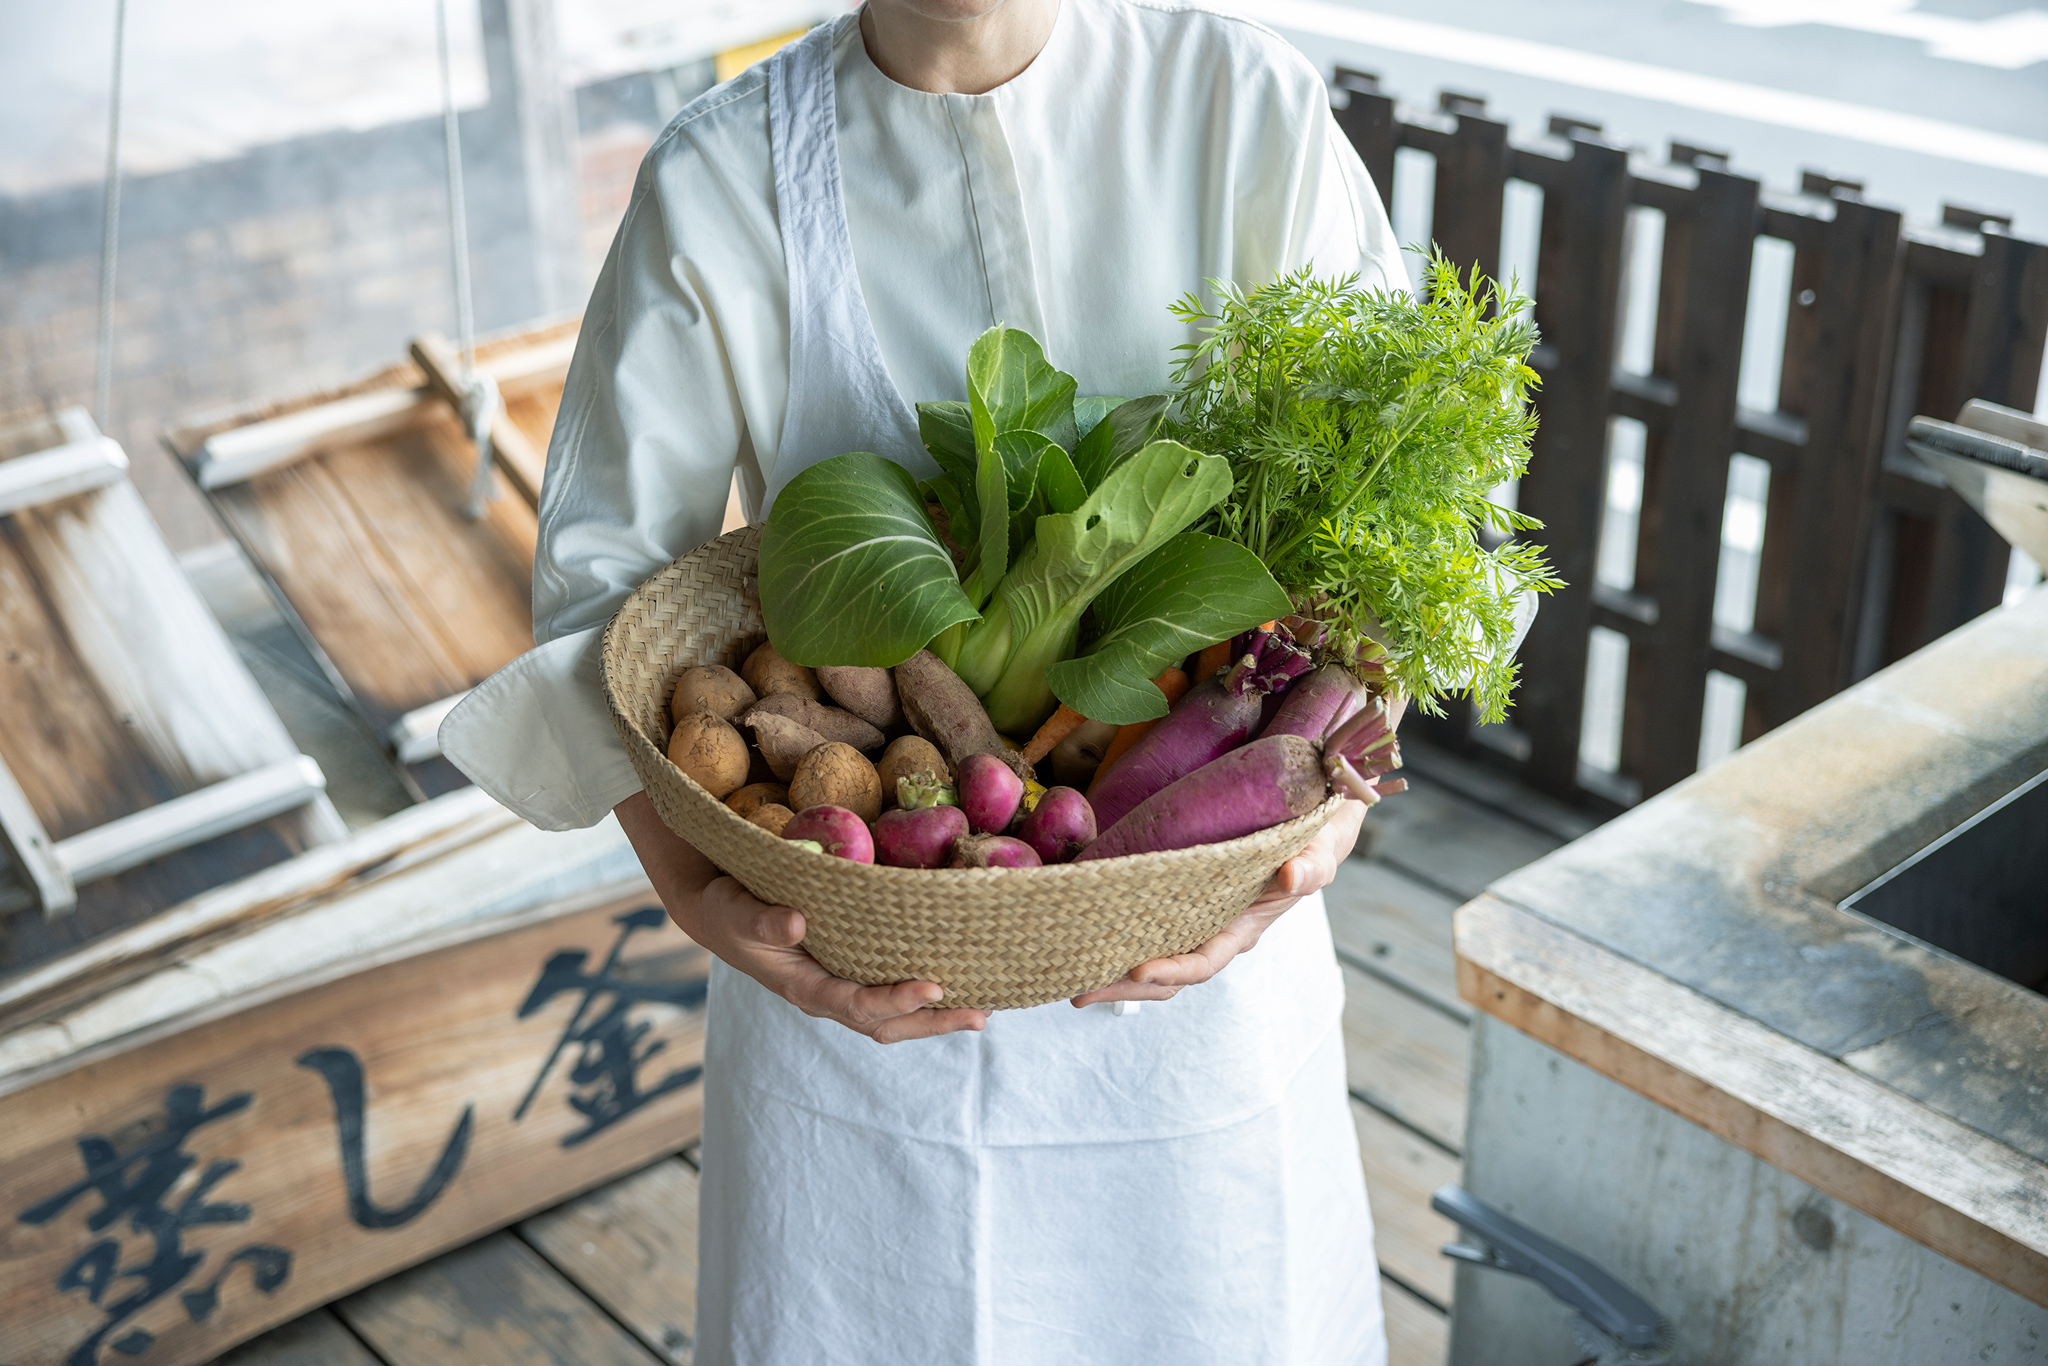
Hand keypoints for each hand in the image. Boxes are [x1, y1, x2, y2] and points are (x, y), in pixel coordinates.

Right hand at [616, 793, 986, 1042]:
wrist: (718, 913)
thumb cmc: (728, 909)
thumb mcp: (737, 910)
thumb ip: (763, 919)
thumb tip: (797, 923)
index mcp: (802, 986)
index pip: (855, 1004)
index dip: (894, 1000)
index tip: (933, 988)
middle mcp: (825, 995)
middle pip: (885, 1024)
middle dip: (932, 1021)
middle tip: (980, 1014)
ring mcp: (837, 988)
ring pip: (892, 1017)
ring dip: (935, 1018)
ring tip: (982, 1012)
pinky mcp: (846, 974)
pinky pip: (888, 995)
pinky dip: (922, 999)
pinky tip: (955, 988)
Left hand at [1071, 798, 1367, 1007]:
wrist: (1312, 821)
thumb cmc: (1317, 835)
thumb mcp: (1322, 845)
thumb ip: (1313, 863)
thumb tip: (1291, 875)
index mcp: (1245, 927)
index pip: (1205, 960)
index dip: (1173, 970)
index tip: (1138, 970)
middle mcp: (1216, 930)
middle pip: (1167, 973)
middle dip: (1123, 986)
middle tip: (1076, 990)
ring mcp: (1196, 918)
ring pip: (1151, 955)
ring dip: (1112, 970)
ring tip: (1069, 976)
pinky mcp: (1178, 898)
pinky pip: (1145, 924)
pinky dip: (1115, 934)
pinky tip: (1083, 932)